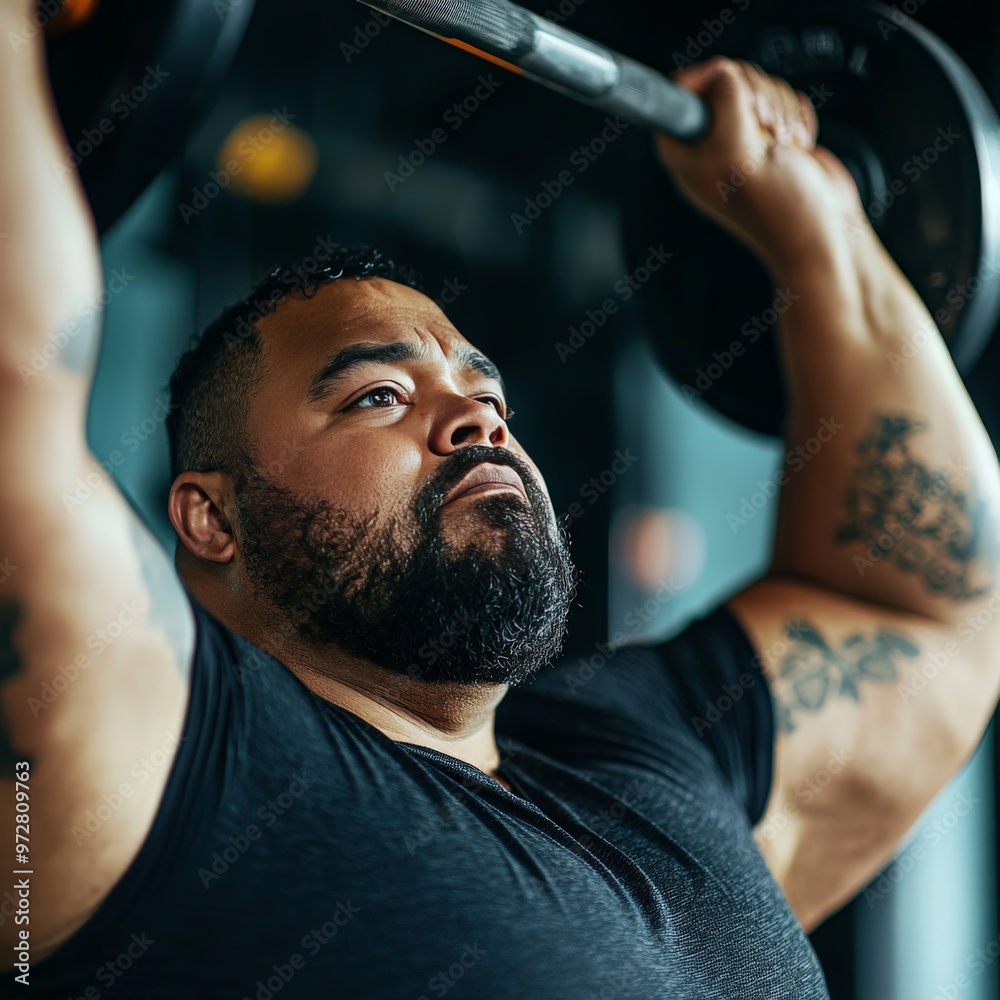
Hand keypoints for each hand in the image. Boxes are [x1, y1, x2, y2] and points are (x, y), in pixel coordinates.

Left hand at [654, 57, 866, 275]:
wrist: (820, 231)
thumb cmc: (776, 208)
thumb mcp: (736, 149)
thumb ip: (724, 101)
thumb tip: (723, 71)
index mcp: (685, 153)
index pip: (679, 94)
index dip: (707, 81)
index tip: (732, 89)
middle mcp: (710, 145)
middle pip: (726, 82)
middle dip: (756, 97)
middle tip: (764, 127)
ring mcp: (743, 141)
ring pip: (759, 89)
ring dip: (781, 112)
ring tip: (784, 146)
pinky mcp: (773, 138)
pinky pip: (784, 102)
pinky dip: (797, 119)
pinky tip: (796, 148)